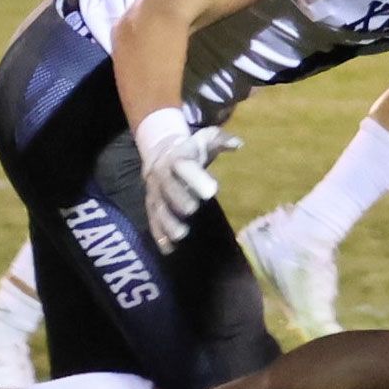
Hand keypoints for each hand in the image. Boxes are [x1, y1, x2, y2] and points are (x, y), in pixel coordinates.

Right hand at [140, 123, 241, 253]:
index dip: (196, 177)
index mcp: (177, 158)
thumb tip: (238, 144)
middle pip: (168, 188)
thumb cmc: (191, 148)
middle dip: (178, 199)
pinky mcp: (151, 206)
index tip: (212, 190)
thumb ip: (222, 140)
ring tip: (181, 234)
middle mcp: (161, 175)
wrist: (159, 152)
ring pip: (158, 208)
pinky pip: (152, 221)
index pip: (184, 166)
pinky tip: (169, 249)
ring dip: (168, 222)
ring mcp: (154, 192)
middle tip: (192, 209)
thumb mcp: (206, 138)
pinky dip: (159, 236)